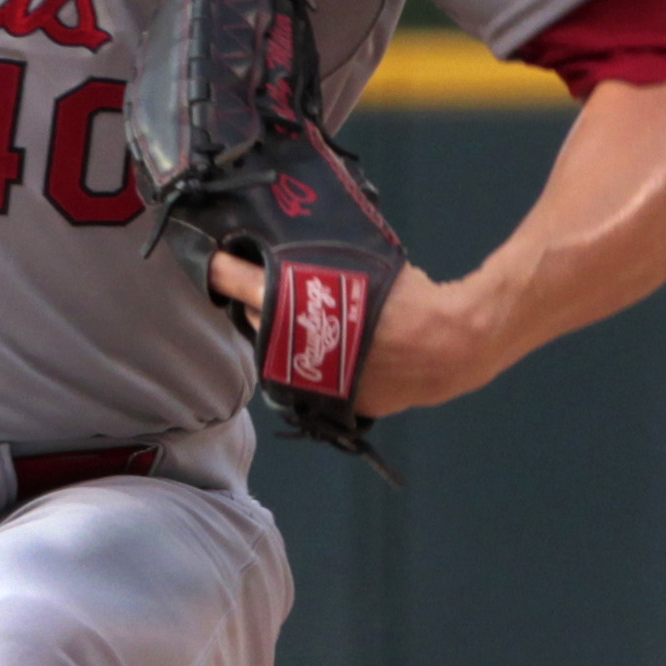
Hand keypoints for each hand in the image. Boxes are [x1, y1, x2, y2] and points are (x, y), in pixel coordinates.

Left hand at [203, 257, 502, 414]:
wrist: (452, 347)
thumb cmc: (410, 299)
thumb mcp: (363, 268)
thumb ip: (325, 272)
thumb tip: (298, 262)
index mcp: (302, 308)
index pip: (249, 286)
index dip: (227, 273)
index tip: (213, 263)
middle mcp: (300, 348)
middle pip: (259, 322)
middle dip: (254, 303)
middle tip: (260, 284)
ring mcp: (315, 379)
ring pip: (279, 355)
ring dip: (278, 336)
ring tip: (287, 317)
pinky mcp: (336, 402)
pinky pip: (308, 379)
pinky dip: (310, 362)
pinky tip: (324, 347)